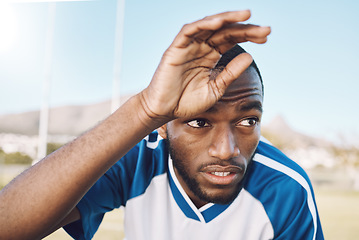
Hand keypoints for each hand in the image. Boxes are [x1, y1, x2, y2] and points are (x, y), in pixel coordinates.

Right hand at [141, 10, 270, 119]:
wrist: (164, 111)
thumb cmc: (187, 102)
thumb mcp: (215, 88)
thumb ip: (230, 73)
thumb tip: (250, 56)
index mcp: (211, 56)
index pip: (232, 40)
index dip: (249, 37)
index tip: (266, 37)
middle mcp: (201, 48)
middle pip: (225, 31)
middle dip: (245, 28)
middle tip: (265, 29)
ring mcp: (189, 46)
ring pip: (209, 26)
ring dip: (227, 19)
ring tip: (247, 15)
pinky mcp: (176, 48)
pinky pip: (189, 31)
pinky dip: (203, 25)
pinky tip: (219, 22)